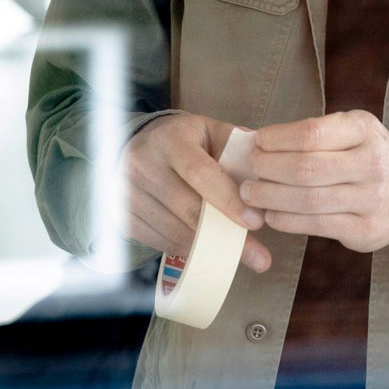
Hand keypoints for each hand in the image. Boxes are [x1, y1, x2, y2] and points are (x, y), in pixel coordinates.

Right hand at [123, 112, 271, 272]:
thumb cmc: (184, 141)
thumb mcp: (210, 132)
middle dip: (226, 235)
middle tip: (258, 255)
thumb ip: (237, 150)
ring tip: (238, 255)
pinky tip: (206, 249)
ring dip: (210, 248)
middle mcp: (142, 165)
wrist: (136, 146)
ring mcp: (126, 194)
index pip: (200, 173)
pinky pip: (161, 242)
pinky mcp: (121, 217)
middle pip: (187, 208)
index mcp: (170, 139)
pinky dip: (188, 248)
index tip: (255, 222)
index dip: (228, 200)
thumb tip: (266, 180)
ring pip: (174, 231)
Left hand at [240, 110, 388, 254]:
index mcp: (365, 130)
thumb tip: (263, 143)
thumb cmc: (373, 159)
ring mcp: (370, 199)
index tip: (258, 143)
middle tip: (251, 168)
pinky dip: (286, 221)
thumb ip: (319, 135)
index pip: (312, 133)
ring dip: (270, 197)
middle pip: (305, 168)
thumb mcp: (357, 132)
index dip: (277, 139)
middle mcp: (371, 163)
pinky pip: (315, 225)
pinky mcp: (365, 230)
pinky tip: (271, 215)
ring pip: (307, 200)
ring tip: (250, 193)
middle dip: (268, 168)